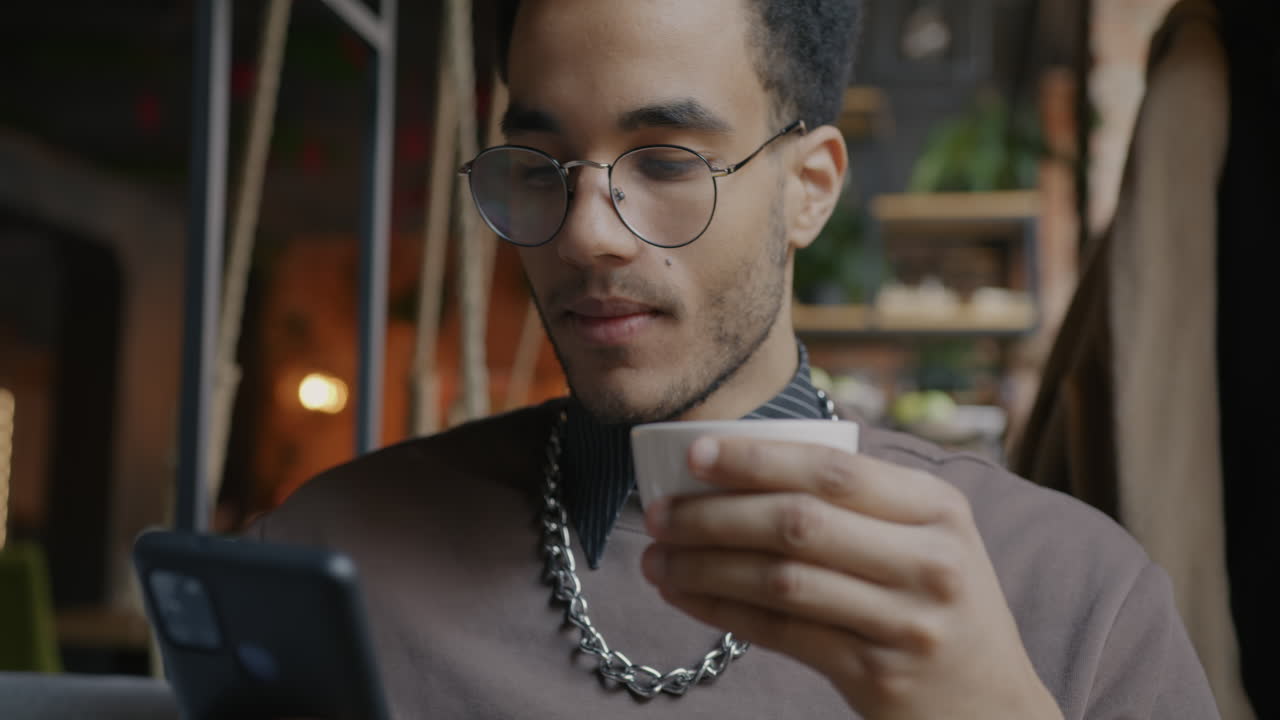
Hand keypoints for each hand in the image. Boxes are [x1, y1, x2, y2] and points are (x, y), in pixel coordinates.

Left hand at [640, 437, 1062, 719]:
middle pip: (798, 522)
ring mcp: (905, 622)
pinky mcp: (876, 674)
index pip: (832, 470)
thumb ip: (863, 502)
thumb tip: (747, 464)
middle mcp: (929, 561)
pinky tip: (686, 596)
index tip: (696, 454)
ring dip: (705, 565)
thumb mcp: (929, 539)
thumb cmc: (940, 606)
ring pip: (780, 579)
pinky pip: (781, 633)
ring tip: (656, 558)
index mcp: (938, 509)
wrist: (991, 710)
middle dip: (714, 514)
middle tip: (658, 513)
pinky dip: (722, 610)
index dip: (756, 459)